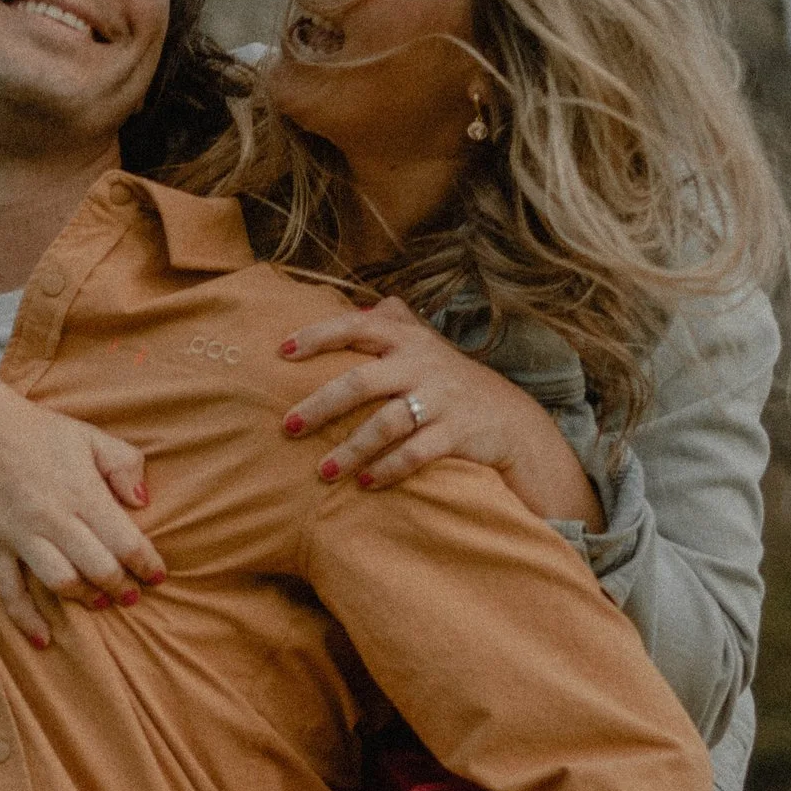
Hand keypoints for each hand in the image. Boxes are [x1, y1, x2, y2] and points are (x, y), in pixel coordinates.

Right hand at [0, 357, 164, 646]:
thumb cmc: (39, 431)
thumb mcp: (90, 436)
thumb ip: (124, 464)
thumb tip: (142, 502)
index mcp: (82, 492)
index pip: (125, 540)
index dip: (146, 563)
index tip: (157, 576)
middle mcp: (53, 518)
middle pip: (97, 567)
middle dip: (120, 587)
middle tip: (131, 595)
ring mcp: (21, 535)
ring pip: (59, 581)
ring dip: (84, 599)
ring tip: (98, 602)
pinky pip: (9, 590)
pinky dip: (26, 619)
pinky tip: (43, 639)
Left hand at [277, 306, 602, 523]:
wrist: (508, 420)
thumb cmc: (452, 381)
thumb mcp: (427, 345)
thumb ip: (394, 322)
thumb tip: (356, 306)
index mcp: (407, 339)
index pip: (355, 327)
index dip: (317, 336)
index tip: (281, 352)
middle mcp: (420, 365)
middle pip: (361, 382)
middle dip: (321, 405)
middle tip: (288, 427)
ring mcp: (440, 400)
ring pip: (386, 424)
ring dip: (351, 450)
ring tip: (323, 472)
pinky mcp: (456, 433)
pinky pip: (415, 454)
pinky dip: (387, 470)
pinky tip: (365, 484)